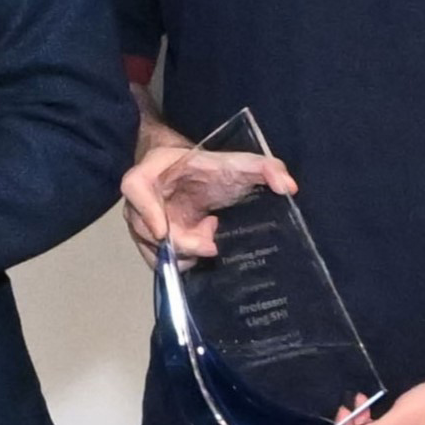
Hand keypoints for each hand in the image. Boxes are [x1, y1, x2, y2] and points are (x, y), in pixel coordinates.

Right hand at [119, 137, 292, 264]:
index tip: (164, 230)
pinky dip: (185, 259)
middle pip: (149, 231)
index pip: (135, 187)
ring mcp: (141, 225)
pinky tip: (203, 242)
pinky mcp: (150, 244)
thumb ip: (264, 167)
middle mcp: (138, 201)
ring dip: (187, 251)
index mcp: (150, 171)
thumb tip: (289, 187)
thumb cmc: (206, 167)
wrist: (187, 175)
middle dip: (183, 243)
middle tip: (212, 243)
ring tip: (210, 232)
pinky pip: (161, 263)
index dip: (146, 210)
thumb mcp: (235, 162)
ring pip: (156, 251)